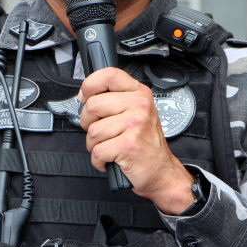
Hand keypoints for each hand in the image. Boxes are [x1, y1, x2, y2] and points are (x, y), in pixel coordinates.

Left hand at [78, 67, 195, 214]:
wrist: (161, 171)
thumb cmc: (146, 143)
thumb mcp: (138, 112)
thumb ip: (117, 99)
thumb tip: (87, 95)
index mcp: (139, 94)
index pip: (109, 75)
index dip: (90, 85)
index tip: (85, 97)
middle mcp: (139, 106)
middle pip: (93, 105)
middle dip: (88, 123)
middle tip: (101, 131)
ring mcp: (135, 125)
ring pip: (92, 131)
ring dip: (94, 145)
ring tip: (109, 146)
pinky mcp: (128, 145)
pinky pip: (97, 151)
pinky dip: (98, 160)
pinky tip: (110, 159)